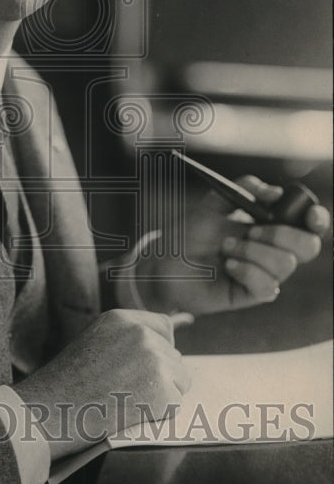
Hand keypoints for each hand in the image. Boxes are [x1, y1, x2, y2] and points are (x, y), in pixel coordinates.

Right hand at [14, 309, 190, 459]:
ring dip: (162, 395)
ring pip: (179, 381)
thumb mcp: (92, 343)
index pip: (164, 327)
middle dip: (160, 376)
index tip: (150, 365)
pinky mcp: (164, 392)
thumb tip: (158, 349)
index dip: (160, 348)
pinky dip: (158, 415)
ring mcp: (155, 362)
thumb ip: (123, 340)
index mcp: (121, 319)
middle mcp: (142, 334)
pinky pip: (175, 404)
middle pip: (173, 357)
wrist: (50, 412)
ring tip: (127, 403)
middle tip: (129, 393)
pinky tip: (130, 414)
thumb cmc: (64, 385)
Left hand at [135, 176, 329, 315]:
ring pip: (285, 263)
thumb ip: (242, 190)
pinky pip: (267, 285)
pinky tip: (228, 266)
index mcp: (270, 225)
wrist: (165, 262)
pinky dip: (247, 270)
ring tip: (226, 248)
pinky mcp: (253, 293)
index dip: (317, 219)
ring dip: (252, 251)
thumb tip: (274, 191)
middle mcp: (273, 250)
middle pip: (308, 246)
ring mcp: (265, 273)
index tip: (310, 215)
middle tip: (250, 230)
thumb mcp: (212, 204)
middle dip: (281, 234)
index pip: (308, 224)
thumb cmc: (189, 233)